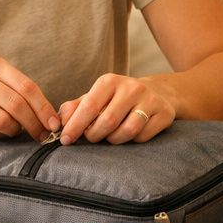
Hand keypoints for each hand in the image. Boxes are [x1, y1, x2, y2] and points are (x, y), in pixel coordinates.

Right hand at [0, 54, 59, 140]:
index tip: (54, 124)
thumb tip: (50, 117)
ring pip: (3, 120)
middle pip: (17, 104)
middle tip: (42, 136)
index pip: (27, 86)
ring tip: (15, 131)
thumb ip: (17, 90)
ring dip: (15, 131)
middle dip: (34, 124)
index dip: (44, 108)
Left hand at [57, 73, 171, 144]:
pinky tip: (130, 134)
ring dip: (114, 140)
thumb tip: (58, 121)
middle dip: (95, 135)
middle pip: (108, 121)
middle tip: (92, 138)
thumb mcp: (95, 98)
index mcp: (110, 81)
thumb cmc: (118, 99)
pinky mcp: (164, 114)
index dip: (75, 126)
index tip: (65, 140)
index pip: (89, 106)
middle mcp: (132, 87)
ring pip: (127, 130)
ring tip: (111, 136)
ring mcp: (150, 100)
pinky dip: (133, 141)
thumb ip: (74, 108)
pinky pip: (143, 136)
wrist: (156, 93)